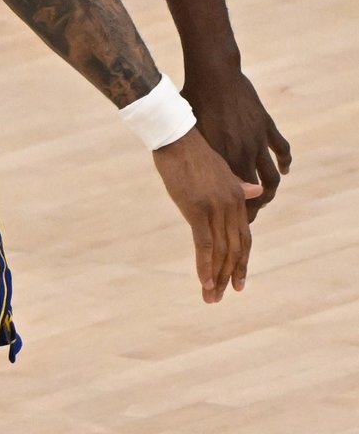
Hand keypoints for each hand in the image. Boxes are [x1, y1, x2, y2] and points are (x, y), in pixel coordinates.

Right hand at [153, 128, 263, 303]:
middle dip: (229, 275)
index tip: (237, 281)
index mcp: (238, 197)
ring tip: (211, 297)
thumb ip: (238, 185)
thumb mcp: (221, 168)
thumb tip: (257, 191)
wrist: (176, 136)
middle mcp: (232, 206)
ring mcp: (216, 209)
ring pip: (221, 252)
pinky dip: (205, 266)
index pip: (243, 238)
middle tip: (222, 296)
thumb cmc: (192, 150)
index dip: (241, 262)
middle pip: (235, 249)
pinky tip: (204, 282)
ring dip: (217, 278)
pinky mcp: (198, 210)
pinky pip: (205, 245)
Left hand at [182, 67, 290, 220]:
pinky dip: (284, 162)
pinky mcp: (266, 126)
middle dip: (254, 209)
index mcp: (221, 157)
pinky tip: (283, 170)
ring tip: (266, 197)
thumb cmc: (191, 101)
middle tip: (249, 217)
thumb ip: (192, 153)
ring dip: (271, 190)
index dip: (237, 212)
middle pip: (258, 193)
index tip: (235, 221)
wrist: (212, 74)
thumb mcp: (188, 131)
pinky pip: (282, 150)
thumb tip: (178, 170)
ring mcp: (257, 140)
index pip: (235, 195)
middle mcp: (242, 153)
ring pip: (272, 176)